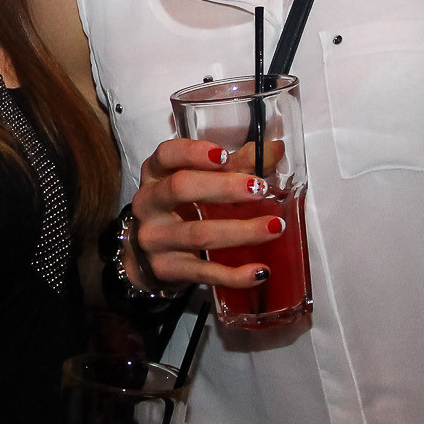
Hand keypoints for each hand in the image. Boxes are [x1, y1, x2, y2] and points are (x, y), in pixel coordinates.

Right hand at [130, 138, 281, 289]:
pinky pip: (204, 272)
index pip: (166, 155)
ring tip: (274, 227)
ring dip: (241, 231)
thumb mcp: (200, 181)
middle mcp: (149, 203)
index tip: (224, 156)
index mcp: (156, 174)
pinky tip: (259, 271)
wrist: (147, 257)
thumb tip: (276, 149)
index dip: (193, 153)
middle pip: (181, 188)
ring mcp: (155, 239)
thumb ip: (237, 164)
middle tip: (260, 189)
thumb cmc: (180, 208)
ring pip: (198, 234)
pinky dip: (234, 274)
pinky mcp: (167, 269)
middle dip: (224, 188)